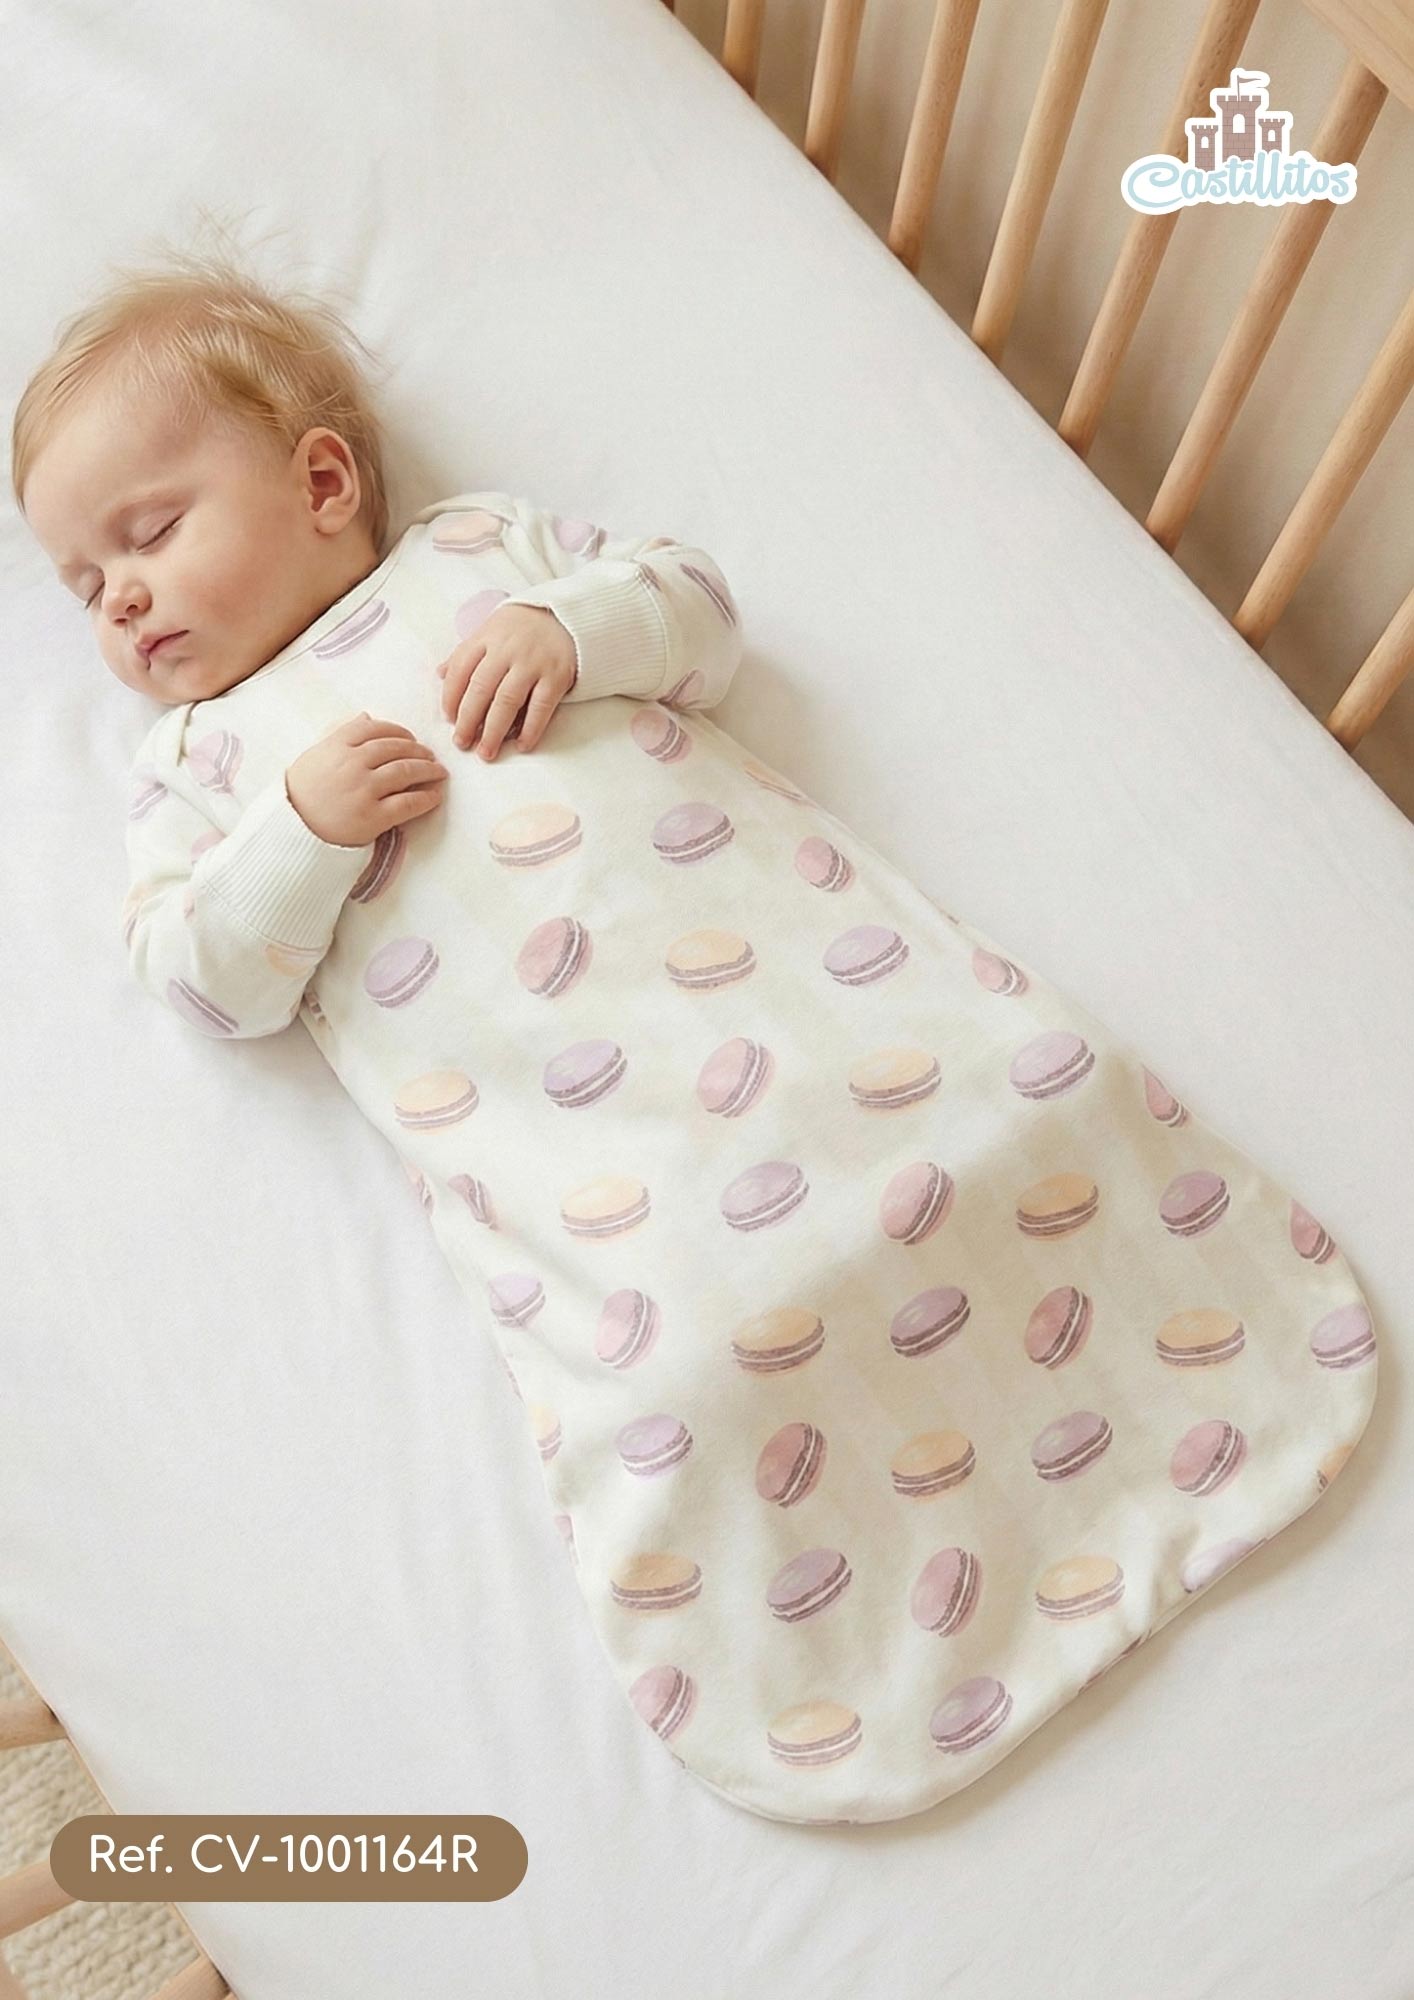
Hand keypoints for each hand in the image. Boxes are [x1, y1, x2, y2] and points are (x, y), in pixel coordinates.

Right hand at [286, 714, 447, 846]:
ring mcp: (363, 790)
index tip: (409, 737)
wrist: (291, 831)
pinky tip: (435, 796)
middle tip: (430, 755)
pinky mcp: (373, 817)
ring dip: (428, 770)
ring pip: (405, 772)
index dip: (398, 731)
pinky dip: (426, 798)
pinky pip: (408, 804)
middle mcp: (352, 763)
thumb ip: (340, 735)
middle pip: (395, 748)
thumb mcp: (314, 756)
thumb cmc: (301, 794)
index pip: (375, 728)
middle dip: (418, 750)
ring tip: (438, 772)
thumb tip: (366, 716)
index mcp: (336, 745)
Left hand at [436, 603, 576, 760]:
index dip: (451, 697)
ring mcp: (533, 663)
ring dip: (494, 731)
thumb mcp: (490, 630)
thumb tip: (440, 674)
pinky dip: (530, 728)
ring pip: (507, 701)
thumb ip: (466, 653)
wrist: (566, 615)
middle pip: (481, 688)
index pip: (461, 669)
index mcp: (487, 638)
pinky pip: (541, 707)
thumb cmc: (522, 628)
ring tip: (485, 753)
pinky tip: (521, 745)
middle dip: (468, 720)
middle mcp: (507, 650)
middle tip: (461, 743)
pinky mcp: (557, 676)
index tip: (449, 719)